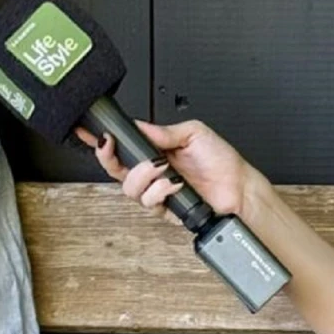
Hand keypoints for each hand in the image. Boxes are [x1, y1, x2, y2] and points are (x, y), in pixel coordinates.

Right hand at [79, 119, 264, 220]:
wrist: (238, 187)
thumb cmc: (221, 160)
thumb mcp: (193, 132)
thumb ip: (163, 131)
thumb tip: (139, 125)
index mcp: (156, 150)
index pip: (123, 146)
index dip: (105, 142)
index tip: (95, 133)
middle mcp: (152, 172)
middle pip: (116, 169)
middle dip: (109, 157)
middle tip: (112, 146)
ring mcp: (157, 191)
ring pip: (129, 187)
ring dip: (143, 175)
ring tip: (163, 167)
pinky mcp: (164, 208)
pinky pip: (149, 202)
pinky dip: (160, 190)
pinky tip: (174, 183)